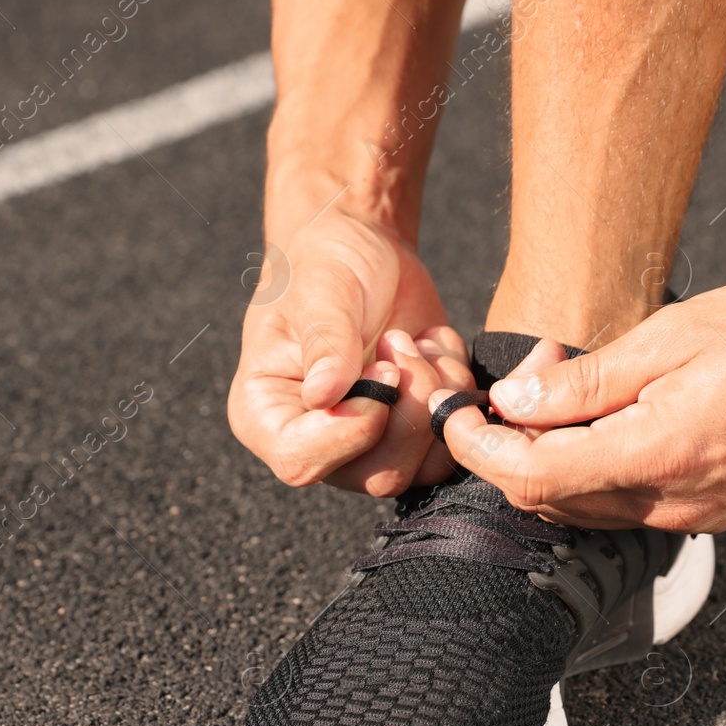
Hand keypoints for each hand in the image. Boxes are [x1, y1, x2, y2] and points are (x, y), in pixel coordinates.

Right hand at [228, 185, 473, 495]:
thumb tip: (323, 396)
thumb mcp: (321, 289)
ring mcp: (370, 444)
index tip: (381, 369)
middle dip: (407, 409)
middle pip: (375, 474)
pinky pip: (452, 442)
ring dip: (435, 398)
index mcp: (268, 416)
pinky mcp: (413, 431)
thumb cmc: (326, 264)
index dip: (352, 428)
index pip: (301, 461)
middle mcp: (318, 443)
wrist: (366, 251)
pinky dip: (457, 392)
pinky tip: (434, 349)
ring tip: (417, 343)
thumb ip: (326, 342)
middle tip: (401, 344)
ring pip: (422, 468)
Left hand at [432, 281, 725, 531]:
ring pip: (584, 509)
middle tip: (512, 386)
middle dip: (509, 450)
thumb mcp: (671, 337)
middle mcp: (670, 504)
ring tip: (555, 395)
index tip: (457, 414)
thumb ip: (585, 381)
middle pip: (550, 500)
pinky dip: (591, 472)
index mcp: (656, 456)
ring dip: (549, 462)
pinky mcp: (710, 513)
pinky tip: (599, 422)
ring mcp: (693, 517)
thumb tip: (513, 403)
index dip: (478, 449)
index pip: (531, 476)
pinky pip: (625, 506)